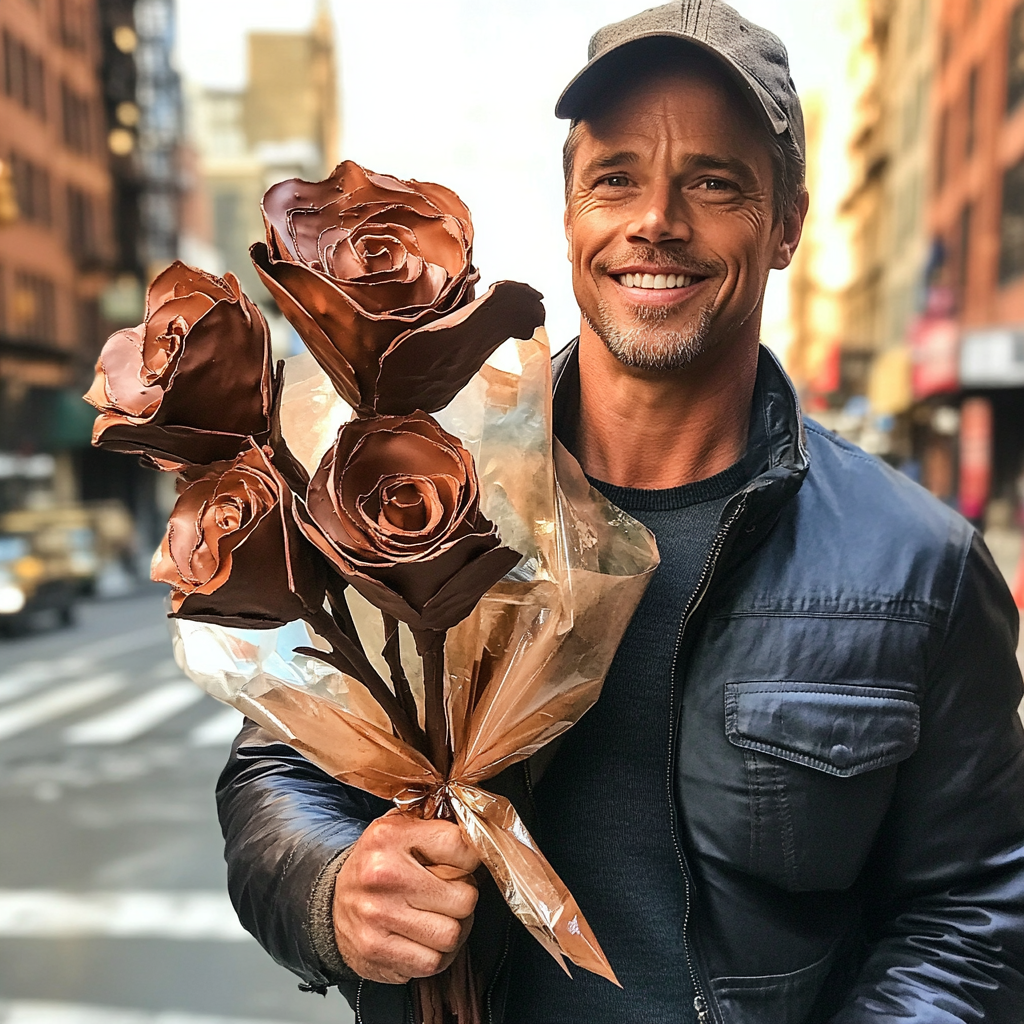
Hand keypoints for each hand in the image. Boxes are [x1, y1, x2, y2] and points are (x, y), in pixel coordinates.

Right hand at [333, 810, 480, 983]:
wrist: (333, 904)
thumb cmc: (377, 866)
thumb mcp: (400, 830)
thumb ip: (436, 827)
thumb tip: (480, 835)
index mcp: (390, 836)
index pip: (459, 845)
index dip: (470, 859)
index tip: (462, 863)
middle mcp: (383, 874)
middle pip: (464, 898)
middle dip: (463, 898)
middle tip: (448, 894)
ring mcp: (378, 916)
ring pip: (452, 934)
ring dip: (453, 930)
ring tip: (438, 917)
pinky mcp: (376, 951)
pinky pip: (433, 962)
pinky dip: (435, 955)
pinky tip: (424, 939)